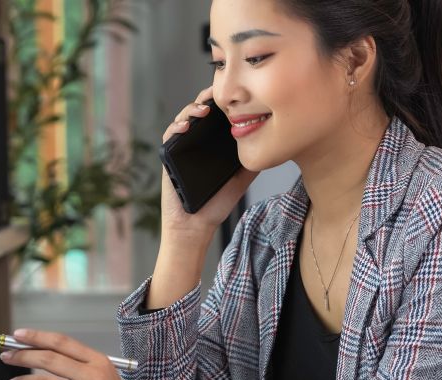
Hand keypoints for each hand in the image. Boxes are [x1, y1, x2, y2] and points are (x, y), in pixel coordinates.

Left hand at [0, 328, 123, 379]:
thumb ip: (77, 363)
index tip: (18, 335)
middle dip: (23, 355)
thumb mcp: (101, 374)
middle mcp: (92, 375)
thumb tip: (40, 352)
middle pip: (49, 358)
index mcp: (98, 361)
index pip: (62, 342)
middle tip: (6, 355)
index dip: (37, 336)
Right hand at [160, 87, 257, 240]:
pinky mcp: (168, 156)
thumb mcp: (241, 178)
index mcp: (213, 143)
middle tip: (218, 93)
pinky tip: (186, 127)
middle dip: (208, 98)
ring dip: (192, 110)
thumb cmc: (217, 203)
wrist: (196, 225)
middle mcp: (196, 141)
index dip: (224, 101)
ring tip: (204, 109)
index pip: (217, 115)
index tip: (235, 92)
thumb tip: (272, 143)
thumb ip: (252, 160)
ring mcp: (181, 147)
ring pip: (184, 118)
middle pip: (200, 110)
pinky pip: (169, 136)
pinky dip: (176, 127)